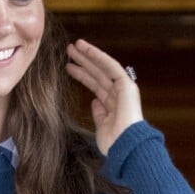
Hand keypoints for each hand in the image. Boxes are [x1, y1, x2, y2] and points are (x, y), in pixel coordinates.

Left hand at [66, 39, 142, 154]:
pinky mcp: (126, 84)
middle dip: (83, 63)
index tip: (69, 67)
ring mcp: (123, 89)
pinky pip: (110, 66)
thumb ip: (99, 113)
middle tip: (68, 51)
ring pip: (101, 68)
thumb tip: (94, 102)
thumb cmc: (114, 143)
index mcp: (113, 105)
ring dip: (87, 56)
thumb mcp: (101, 127)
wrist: (125, 147)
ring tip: (72, 47)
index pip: (95, 85)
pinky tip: (86, 48)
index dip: (82, 75)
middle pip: (97, 74)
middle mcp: (118, 95)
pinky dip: (98, 56)